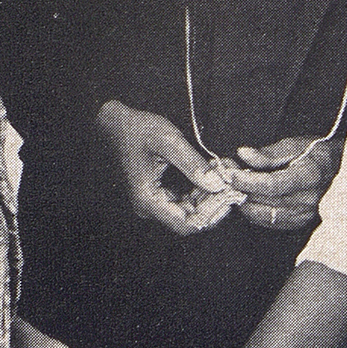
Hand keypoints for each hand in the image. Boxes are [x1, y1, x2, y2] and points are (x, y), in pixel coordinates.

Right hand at [97, 100, 234, 234]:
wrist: (114, 123)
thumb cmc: (137, 129)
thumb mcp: (169, 141)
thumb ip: (193, 164)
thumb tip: (218, 184)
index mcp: (148, 200)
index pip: (186, 224)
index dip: (211, 214)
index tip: (228, 196)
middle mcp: (149, 207)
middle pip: (189, 219)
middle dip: (213, 203)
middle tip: (232, 184)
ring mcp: (153, 201)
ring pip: (188, 210)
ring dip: (208, 196)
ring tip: (224, 176)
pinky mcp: (157, 193)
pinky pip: (183, 199)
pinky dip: (200, 189)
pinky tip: (212, 174)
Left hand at [228, 136, 342, 230]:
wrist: (341, 171)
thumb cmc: (319, 154)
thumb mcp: (296, 144)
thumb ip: (269, 153)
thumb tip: (243, 154)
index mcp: (309, 176)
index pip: (272, 185)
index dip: (247, 180)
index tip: (230, 172)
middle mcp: (308, 200)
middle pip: (264, 201)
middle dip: (240, 189)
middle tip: (225, 175)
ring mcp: (304, 215)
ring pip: (263, 215)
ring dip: (244, 201)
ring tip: (236, 185)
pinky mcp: (299, 222)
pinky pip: (269, 221)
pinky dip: (254, 210)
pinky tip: (249, 197)